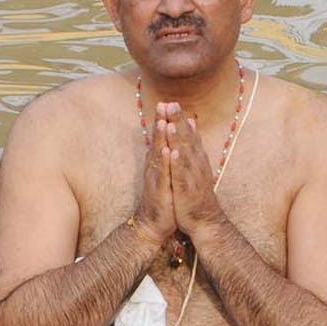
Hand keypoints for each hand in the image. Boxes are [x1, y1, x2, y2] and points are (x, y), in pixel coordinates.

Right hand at [134, 109, 175, 246]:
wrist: (155, 223)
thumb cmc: (163, 196)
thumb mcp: (166, 173)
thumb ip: (168, 155)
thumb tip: (171, 139)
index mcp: (159, 162)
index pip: (161, 138)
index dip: (164, 120)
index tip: (168, 102)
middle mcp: (155, 167)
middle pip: (157, 141)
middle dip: (160, 122)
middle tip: (163, 104)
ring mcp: (156, 178)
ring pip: (158, 154)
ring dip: (161, 138)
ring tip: (164, 122)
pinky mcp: (160, 190)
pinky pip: (163, 174)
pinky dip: (165, 162)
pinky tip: (168, 151)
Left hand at [163, 102, 223, 235]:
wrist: (204, 219)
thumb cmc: (196, 192)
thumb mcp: (195, 165)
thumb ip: (193, 143)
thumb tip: (191, 122)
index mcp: (195, 158)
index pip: (188, 134)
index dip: (179, 119)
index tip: (171, 102)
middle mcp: (196, 164)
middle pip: (187, 139)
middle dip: (178, 122)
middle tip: (171, 104)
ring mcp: (192, 176)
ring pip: (185, 154)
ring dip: (179, 139)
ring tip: (171, 123)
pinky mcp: (187, 189)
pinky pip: (182, 175)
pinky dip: (179, 163)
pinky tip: (174, 153)